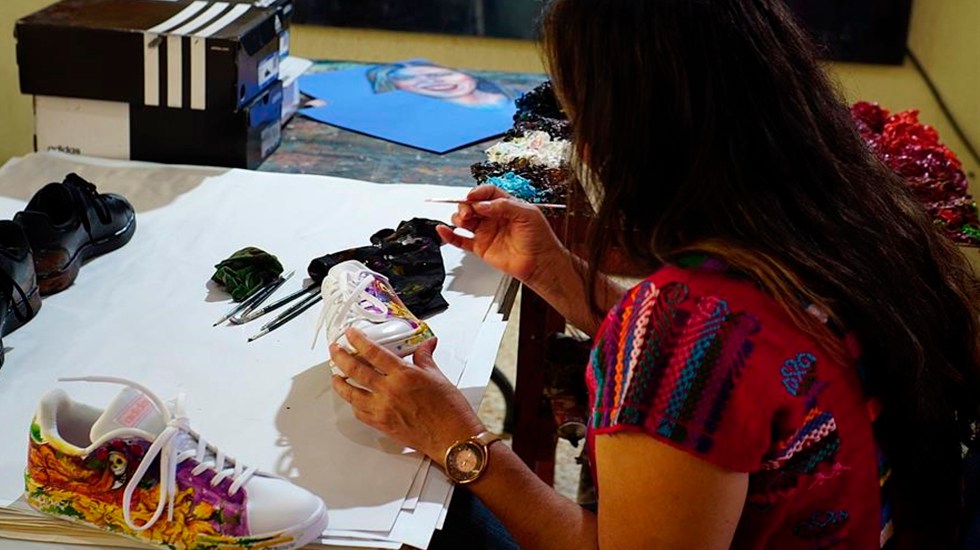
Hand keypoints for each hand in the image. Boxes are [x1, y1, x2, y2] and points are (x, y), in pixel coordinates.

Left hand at [330, 329, 484, 462]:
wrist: (452, 438)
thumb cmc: (449, 410)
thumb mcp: (438, 376)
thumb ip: (425, 357)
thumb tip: (426, 344)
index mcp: (403, 374)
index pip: (373, 352)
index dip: (358, 340)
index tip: (350, 334)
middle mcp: (389, 390)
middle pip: (355, 370)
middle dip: (341, 357)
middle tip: (335, 350)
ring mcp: (382, 409)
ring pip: (351, 393)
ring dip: (340, 382)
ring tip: (336, 376)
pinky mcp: (382, 425)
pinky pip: (359, 412)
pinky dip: (353, 403)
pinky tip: (353, 399)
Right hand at [436, 185, 566, 284]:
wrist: (540, 263)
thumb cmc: (540, 238)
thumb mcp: (527, 214)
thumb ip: (504, 206)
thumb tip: (483, 204)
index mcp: (505, 205)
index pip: (487, 193)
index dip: (478, 193)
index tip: (472, 197)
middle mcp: (493, 217)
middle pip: (471, 205)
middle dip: (466, 205)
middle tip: (468, 211)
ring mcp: (486, 232)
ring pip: (464, 220)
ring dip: (458, 217)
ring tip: (464, 220)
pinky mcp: (480, 247)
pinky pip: (460, 240)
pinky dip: (449, 235)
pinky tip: (442, 230)